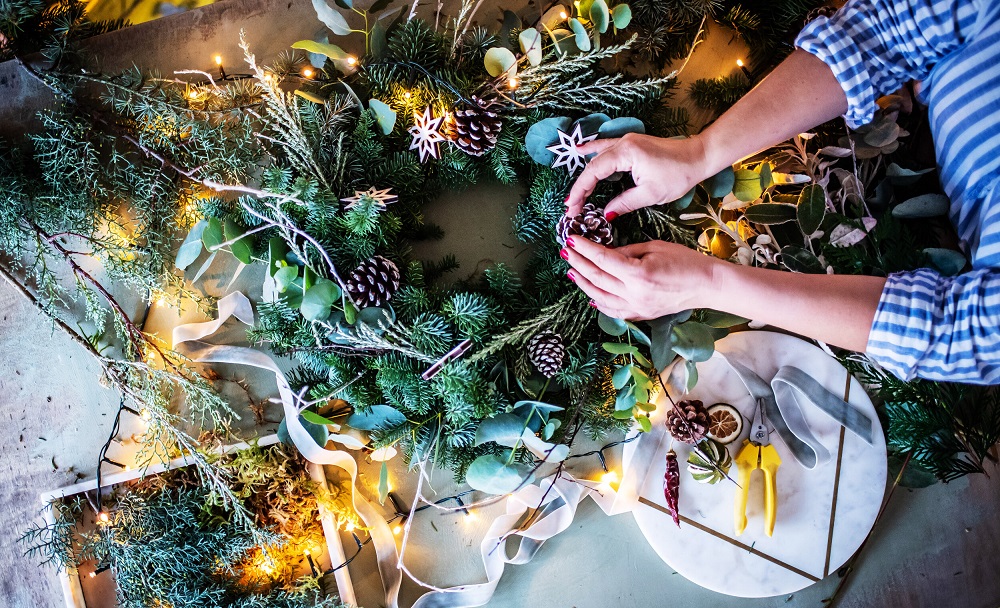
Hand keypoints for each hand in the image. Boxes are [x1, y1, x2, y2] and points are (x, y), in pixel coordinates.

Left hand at [563, 237, 717, 319]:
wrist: (707, 285)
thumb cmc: (686, 262)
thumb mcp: (654, 247)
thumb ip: (627, 251)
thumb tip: (606, 252)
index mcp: (638, 273)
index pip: (602, 259)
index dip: (584, 248)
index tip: (571, 239)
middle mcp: (634, 293)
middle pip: (597, 278)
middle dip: (578, 263)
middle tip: (566, 252)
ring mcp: (637, 307)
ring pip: (600, 297)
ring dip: (583, 283)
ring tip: (572, 271)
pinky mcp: (641, 315)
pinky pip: (613, 310)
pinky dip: (599, 302)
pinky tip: (590, 294)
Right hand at [565, 133, 713, 218]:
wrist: (698, 156)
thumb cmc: (679, 174)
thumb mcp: (650, 194)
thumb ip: (624, 203)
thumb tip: (606, 214)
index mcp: (626, 154)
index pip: (593, 172)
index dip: (580, 191)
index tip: (572, 208)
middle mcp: (623, 143)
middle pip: (592, 165)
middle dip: (580, 187)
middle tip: (572, 207)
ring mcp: (627, 141)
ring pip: (597, 156)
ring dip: (585, 173)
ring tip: (574, 190)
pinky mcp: (632, 144)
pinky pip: (606, 147)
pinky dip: (592, 151)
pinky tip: (581, 150)